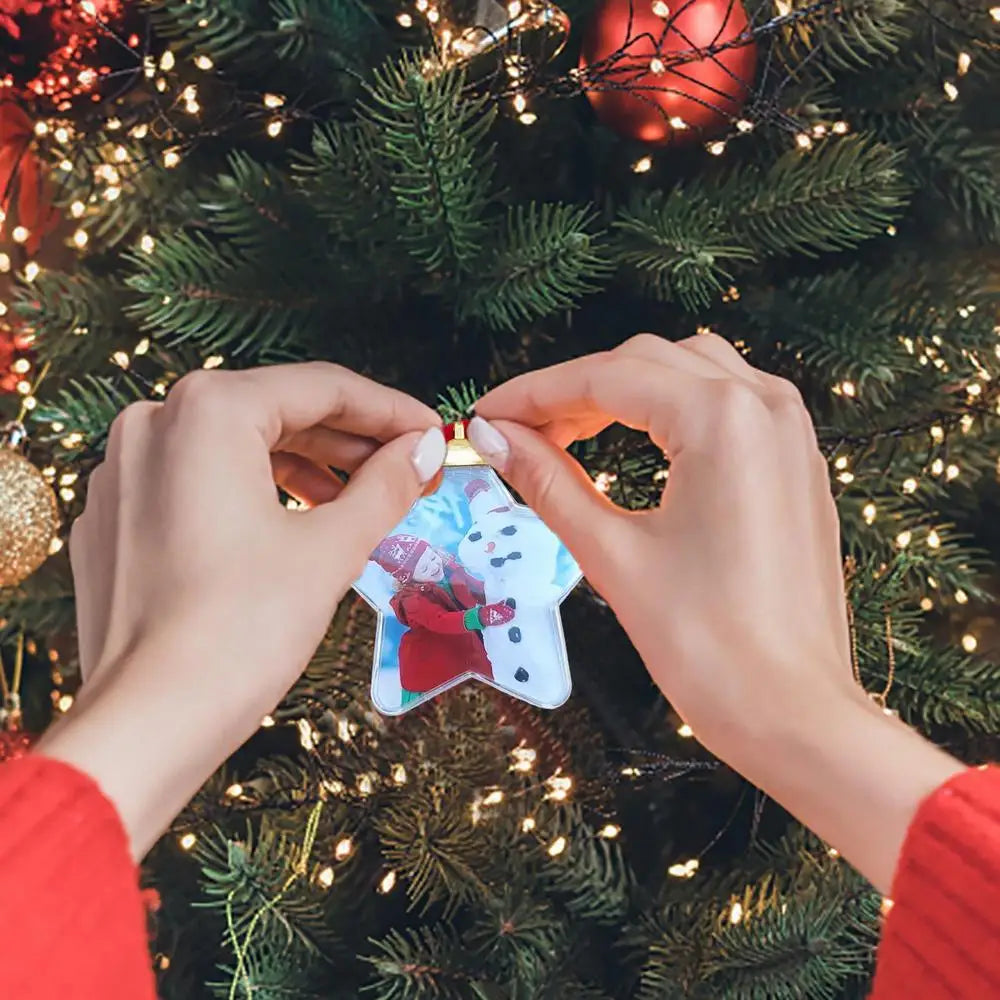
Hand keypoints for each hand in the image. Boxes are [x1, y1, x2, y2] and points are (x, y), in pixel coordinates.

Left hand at [37, 363, 445, 857]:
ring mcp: (124, 470)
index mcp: (206, 412)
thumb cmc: (242, 629)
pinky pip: (197, 482)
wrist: (149, 723)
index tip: (433, 433)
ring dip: (304, 467)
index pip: (321, 387)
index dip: (390, 410)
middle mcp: (153, 423)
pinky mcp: (114, 517)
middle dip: (348, 441)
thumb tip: (424, 447)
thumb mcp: (331, 548)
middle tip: (407, 469)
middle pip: (275, 412)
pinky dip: (253, 493)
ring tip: (359, 501)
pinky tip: (293, 526)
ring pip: (234, 447)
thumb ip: (386, 484)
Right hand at [472, 333, 962, 891]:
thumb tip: (495, 437)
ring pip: (690, 372)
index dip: (533, 393)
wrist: (794, 714)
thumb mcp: (613, 555)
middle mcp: (764, 408)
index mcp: (721, 420)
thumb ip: (548, 482)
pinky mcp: (797, 464)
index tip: (485, 415)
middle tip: (519, 433)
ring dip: (624, 392)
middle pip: (646, 362)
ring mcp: (790, 434)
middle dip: (574, 392)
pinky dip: (672, 410)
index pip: (604, 378)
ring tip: (569, 435)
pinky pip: (727, 405)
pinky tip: (634, 444)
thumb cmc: (711, 646)